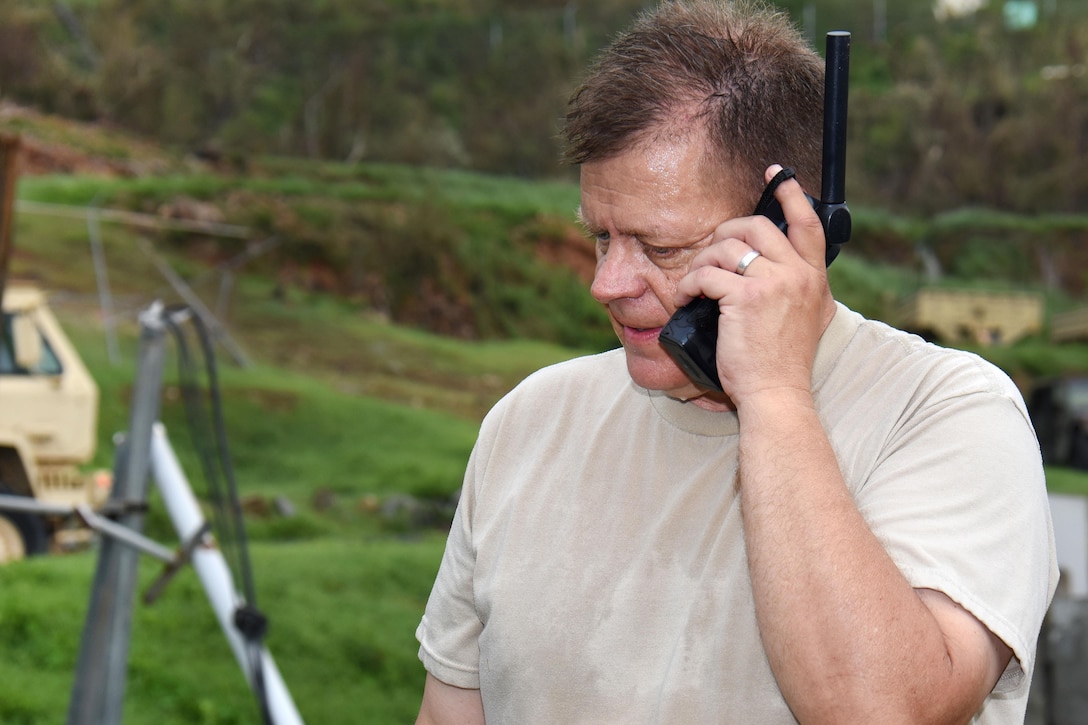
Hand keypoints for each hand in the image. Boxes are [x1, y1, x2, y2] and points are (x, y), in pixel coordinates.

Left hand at [673, 165, 835, 406]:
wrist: (776, 393)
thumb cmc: (782, 363)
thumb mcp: (808, 319)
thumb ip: (800, 288)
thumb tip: (776, 266)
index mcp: (815, 278)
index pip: (809, 224)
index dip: (792, 193)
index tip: (776, 172)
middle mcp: (799, 275)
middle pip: (756, 226)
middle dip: (724, 234)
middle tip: (709, 254)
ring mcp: (775, 284)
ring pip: (726, 247)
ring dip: (701, 263)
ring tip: (692, 286)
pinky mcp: (746, 297)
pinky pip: (706, 274)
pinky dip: (688, 285)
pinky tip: (684, 300)